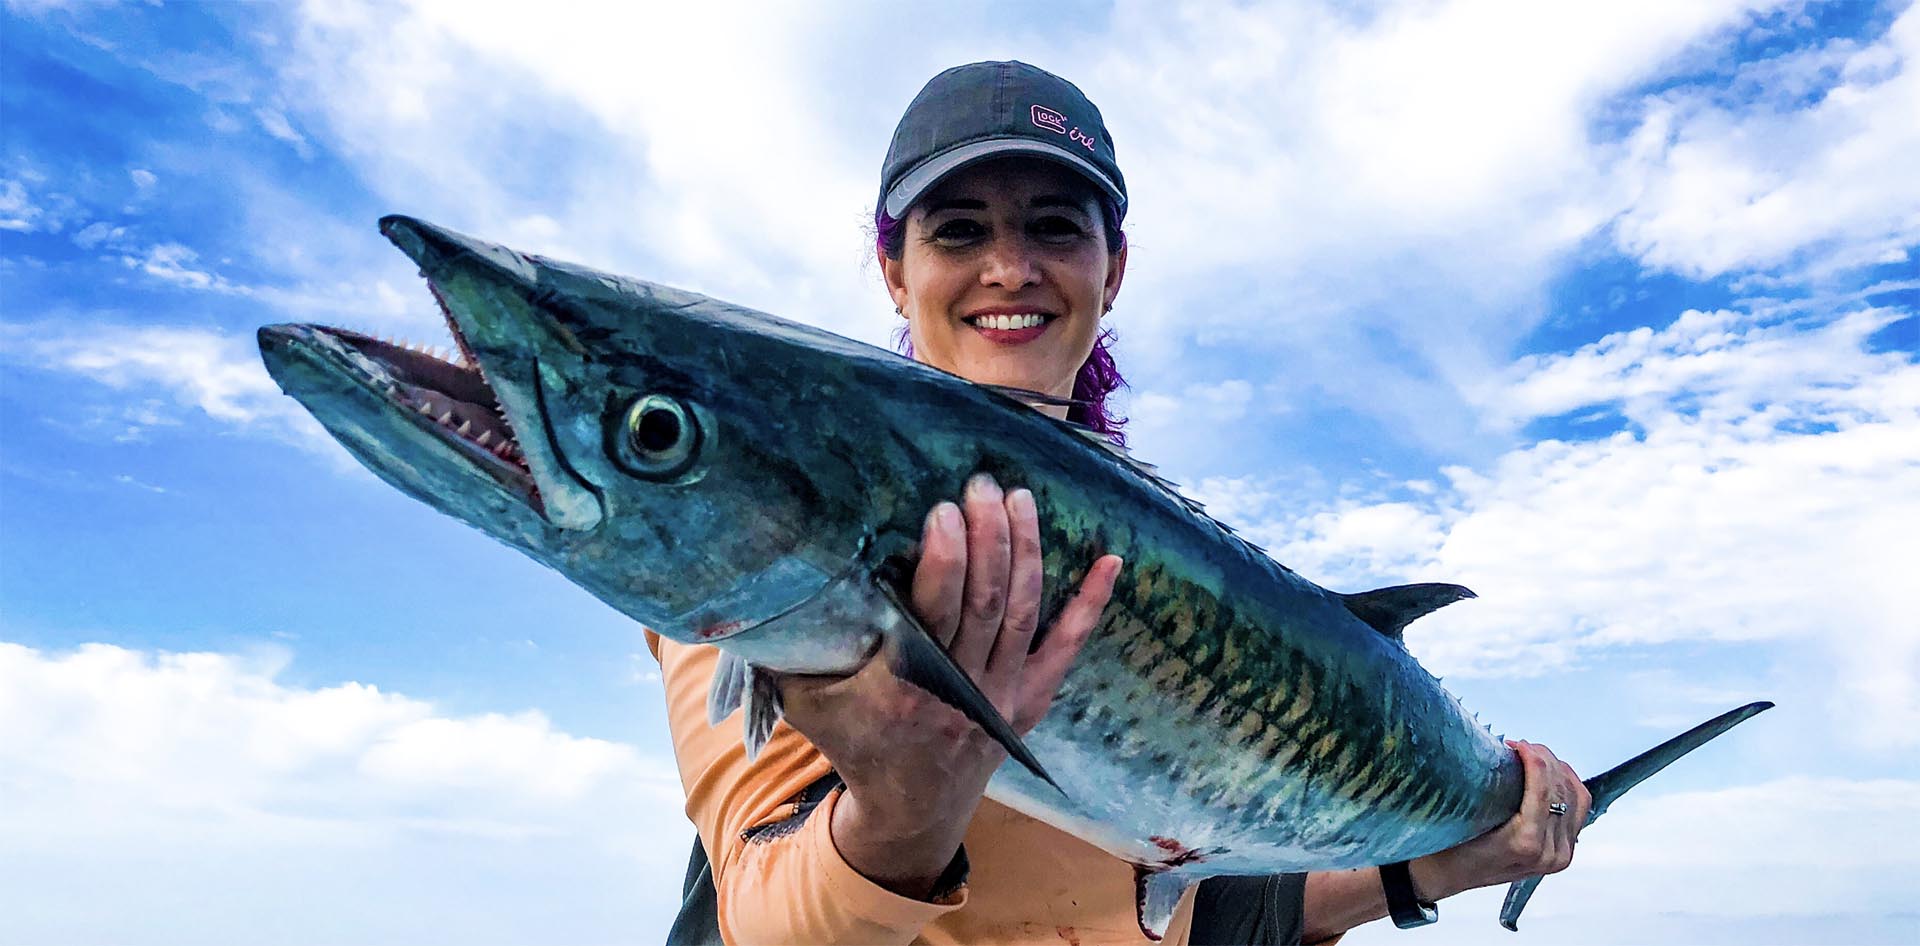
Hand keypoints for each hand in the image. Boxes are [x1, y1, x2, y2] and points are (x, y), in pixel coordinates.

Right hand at [775, 474, 1122, 896]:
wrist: (907, 812)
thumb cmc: (852, 741)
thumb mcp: (807, 699)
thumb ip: (792, 645)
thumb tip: (753, 582)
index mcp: (907, 685)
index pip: (935, 611)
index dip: (947, 558)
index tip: (944, 509)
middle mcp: (961, 689)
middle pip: (985, 602)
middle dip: (988, 537)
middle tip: (983, 484)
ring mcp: (1002, 695)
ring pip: (1022, 611)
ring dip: (1026, 551)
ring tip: (1020, 498)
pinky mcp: (1031, 700)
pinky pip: (1066, 647)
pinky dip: (1090, 604)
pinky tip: (1110, 560)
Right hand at [1412, 740, 1592, 898]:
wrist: (1445, 876)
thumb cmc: (1447, 847)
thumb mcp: (1463, 817)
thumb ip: (1489, 790)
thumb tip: (1506, 751)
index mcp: (1525, 844)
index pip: (1542, 791)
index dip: (1534, 759)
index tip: (1517, 744)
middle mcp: (1548, 852)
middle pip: (1561, 790)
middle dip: (1545, 759)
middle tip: (1523, 747)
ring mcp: (1559, 854)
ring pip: (1575, 796)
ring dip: (1557, 769)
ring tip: (1534, 757)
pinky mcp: (1564, 852)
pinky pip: (1579, 809)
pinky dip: (1569, 785)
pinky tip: (1552, 773)